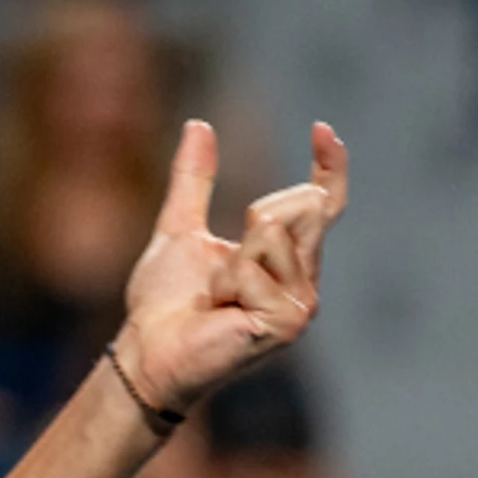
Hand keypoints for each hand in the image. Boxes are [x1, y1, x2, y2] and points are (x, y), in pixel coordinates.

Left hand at [111, 120, 348, 413]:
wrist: (147, 351)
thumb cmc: (165, 301)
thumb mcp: (180, 227)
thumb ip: (193, 180)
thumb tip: (199, 126)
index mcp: (287, 257)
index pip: (324, 204)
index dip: (330, 165)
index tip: (321, 129)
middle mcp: (305, 279)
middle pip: (305, 203)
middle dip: (256, 215)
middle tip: (223, 268)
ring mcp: (302, 304)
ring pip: (273, 232)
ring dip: (230, 259)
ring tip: (218, 296)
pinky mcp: (288, 322)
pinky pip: (254, 269)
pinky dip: (224, 284)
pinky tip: (219, 312)